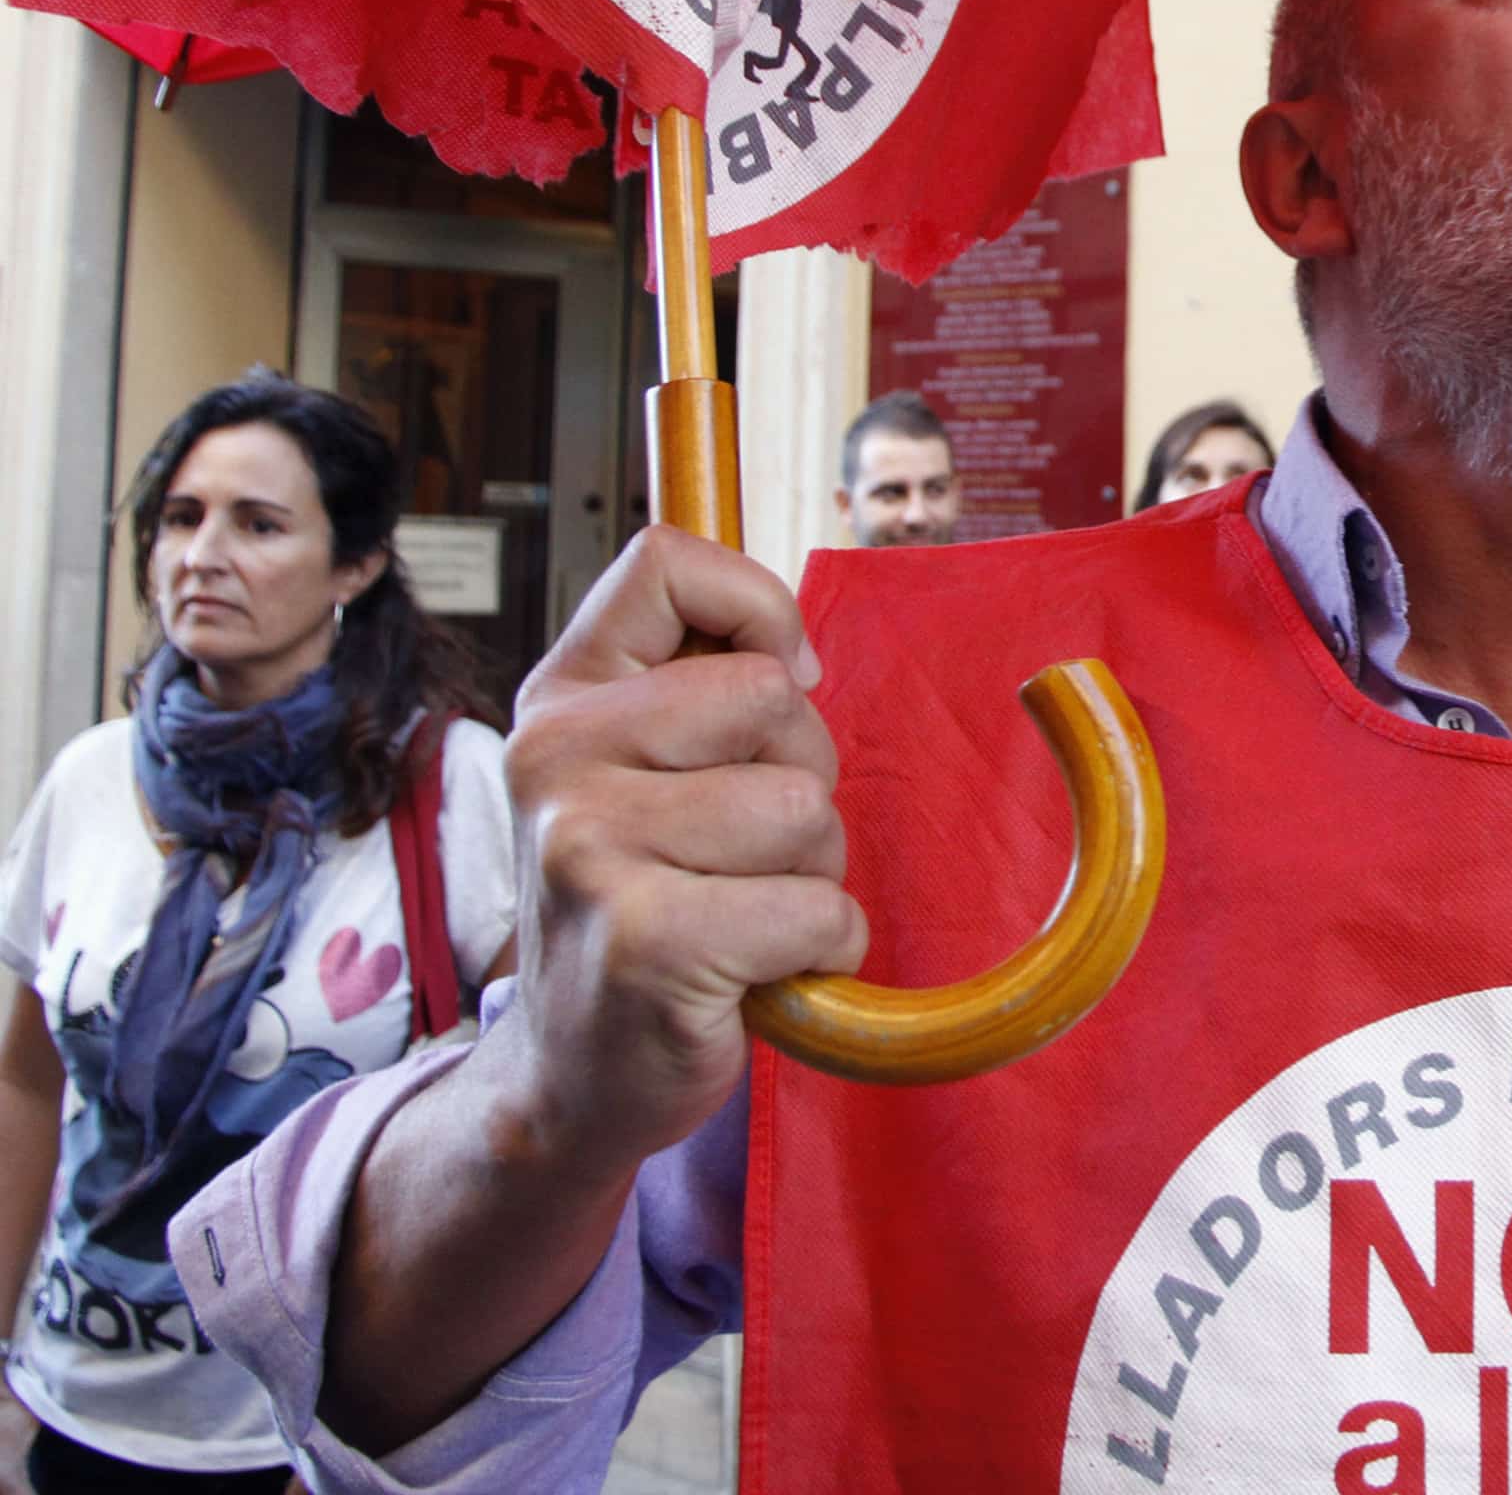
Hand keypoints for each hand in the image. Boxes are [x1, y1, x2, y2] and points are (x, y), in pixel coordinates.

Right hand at [490, 528, 861, 1178]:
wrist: (570, 1079)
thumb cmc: (643, 908)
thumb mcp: (639, 776)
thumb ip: (698, 691)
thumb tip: (797, 652)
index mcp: (561, 699)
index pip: (666, 563)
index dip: (758, 608)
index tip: (774, 690)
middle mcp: (556, 757)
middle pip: (774, 696)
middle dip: (802, 776)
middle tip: (742, 852)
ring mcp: (590, 848)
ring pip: (806, 807)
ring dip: (812, 874)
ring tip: (741, 914)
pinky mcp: (646, 941)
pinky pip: (818, 909)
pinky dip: (823, 948)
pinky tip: (759, 972)